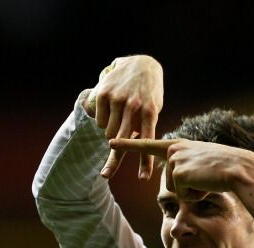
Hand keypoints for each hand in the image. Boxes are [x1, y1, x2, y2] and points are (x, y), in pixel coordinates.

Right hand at [84, 55, 163, 178]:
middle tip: (109, 167)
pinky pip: (100, 122)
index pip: (147, 142)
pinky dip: (104, 122)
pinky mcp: (104, 94)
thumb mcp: (154, 111)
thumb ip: (144, 130)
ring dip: (112, 133)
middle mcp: (134, 105)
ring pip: (108, 133)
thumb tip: (134, 152)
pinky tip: (111, 110)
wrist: (141, 64)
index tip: (143, 178)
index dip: (145, 162)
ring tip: (119, 120)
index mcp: (150, 112)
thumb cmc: (149, 96)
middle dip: (117, 152)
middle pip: (122, 142)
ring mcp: (118, 99)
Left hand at [109, 137, 249, 197]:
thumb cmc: (224, 170)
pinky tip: (206, 183)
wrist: (238, 169)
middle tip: (205, 179)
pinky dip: (195, 195)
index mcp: (178, 145)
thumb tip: (176, 180)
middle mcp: (174, 149)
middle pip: (169, 182)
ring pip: (175, 190)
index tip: (111, 142)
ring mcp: (175, 159)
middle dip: (187, 189)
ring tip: (206, 179)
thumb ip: (185, 168)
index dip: (128, 144)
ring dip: (192, 192)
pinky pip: (182, 194)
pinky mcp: (178, 172)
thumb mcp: (201, 164)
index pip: (149, 145)